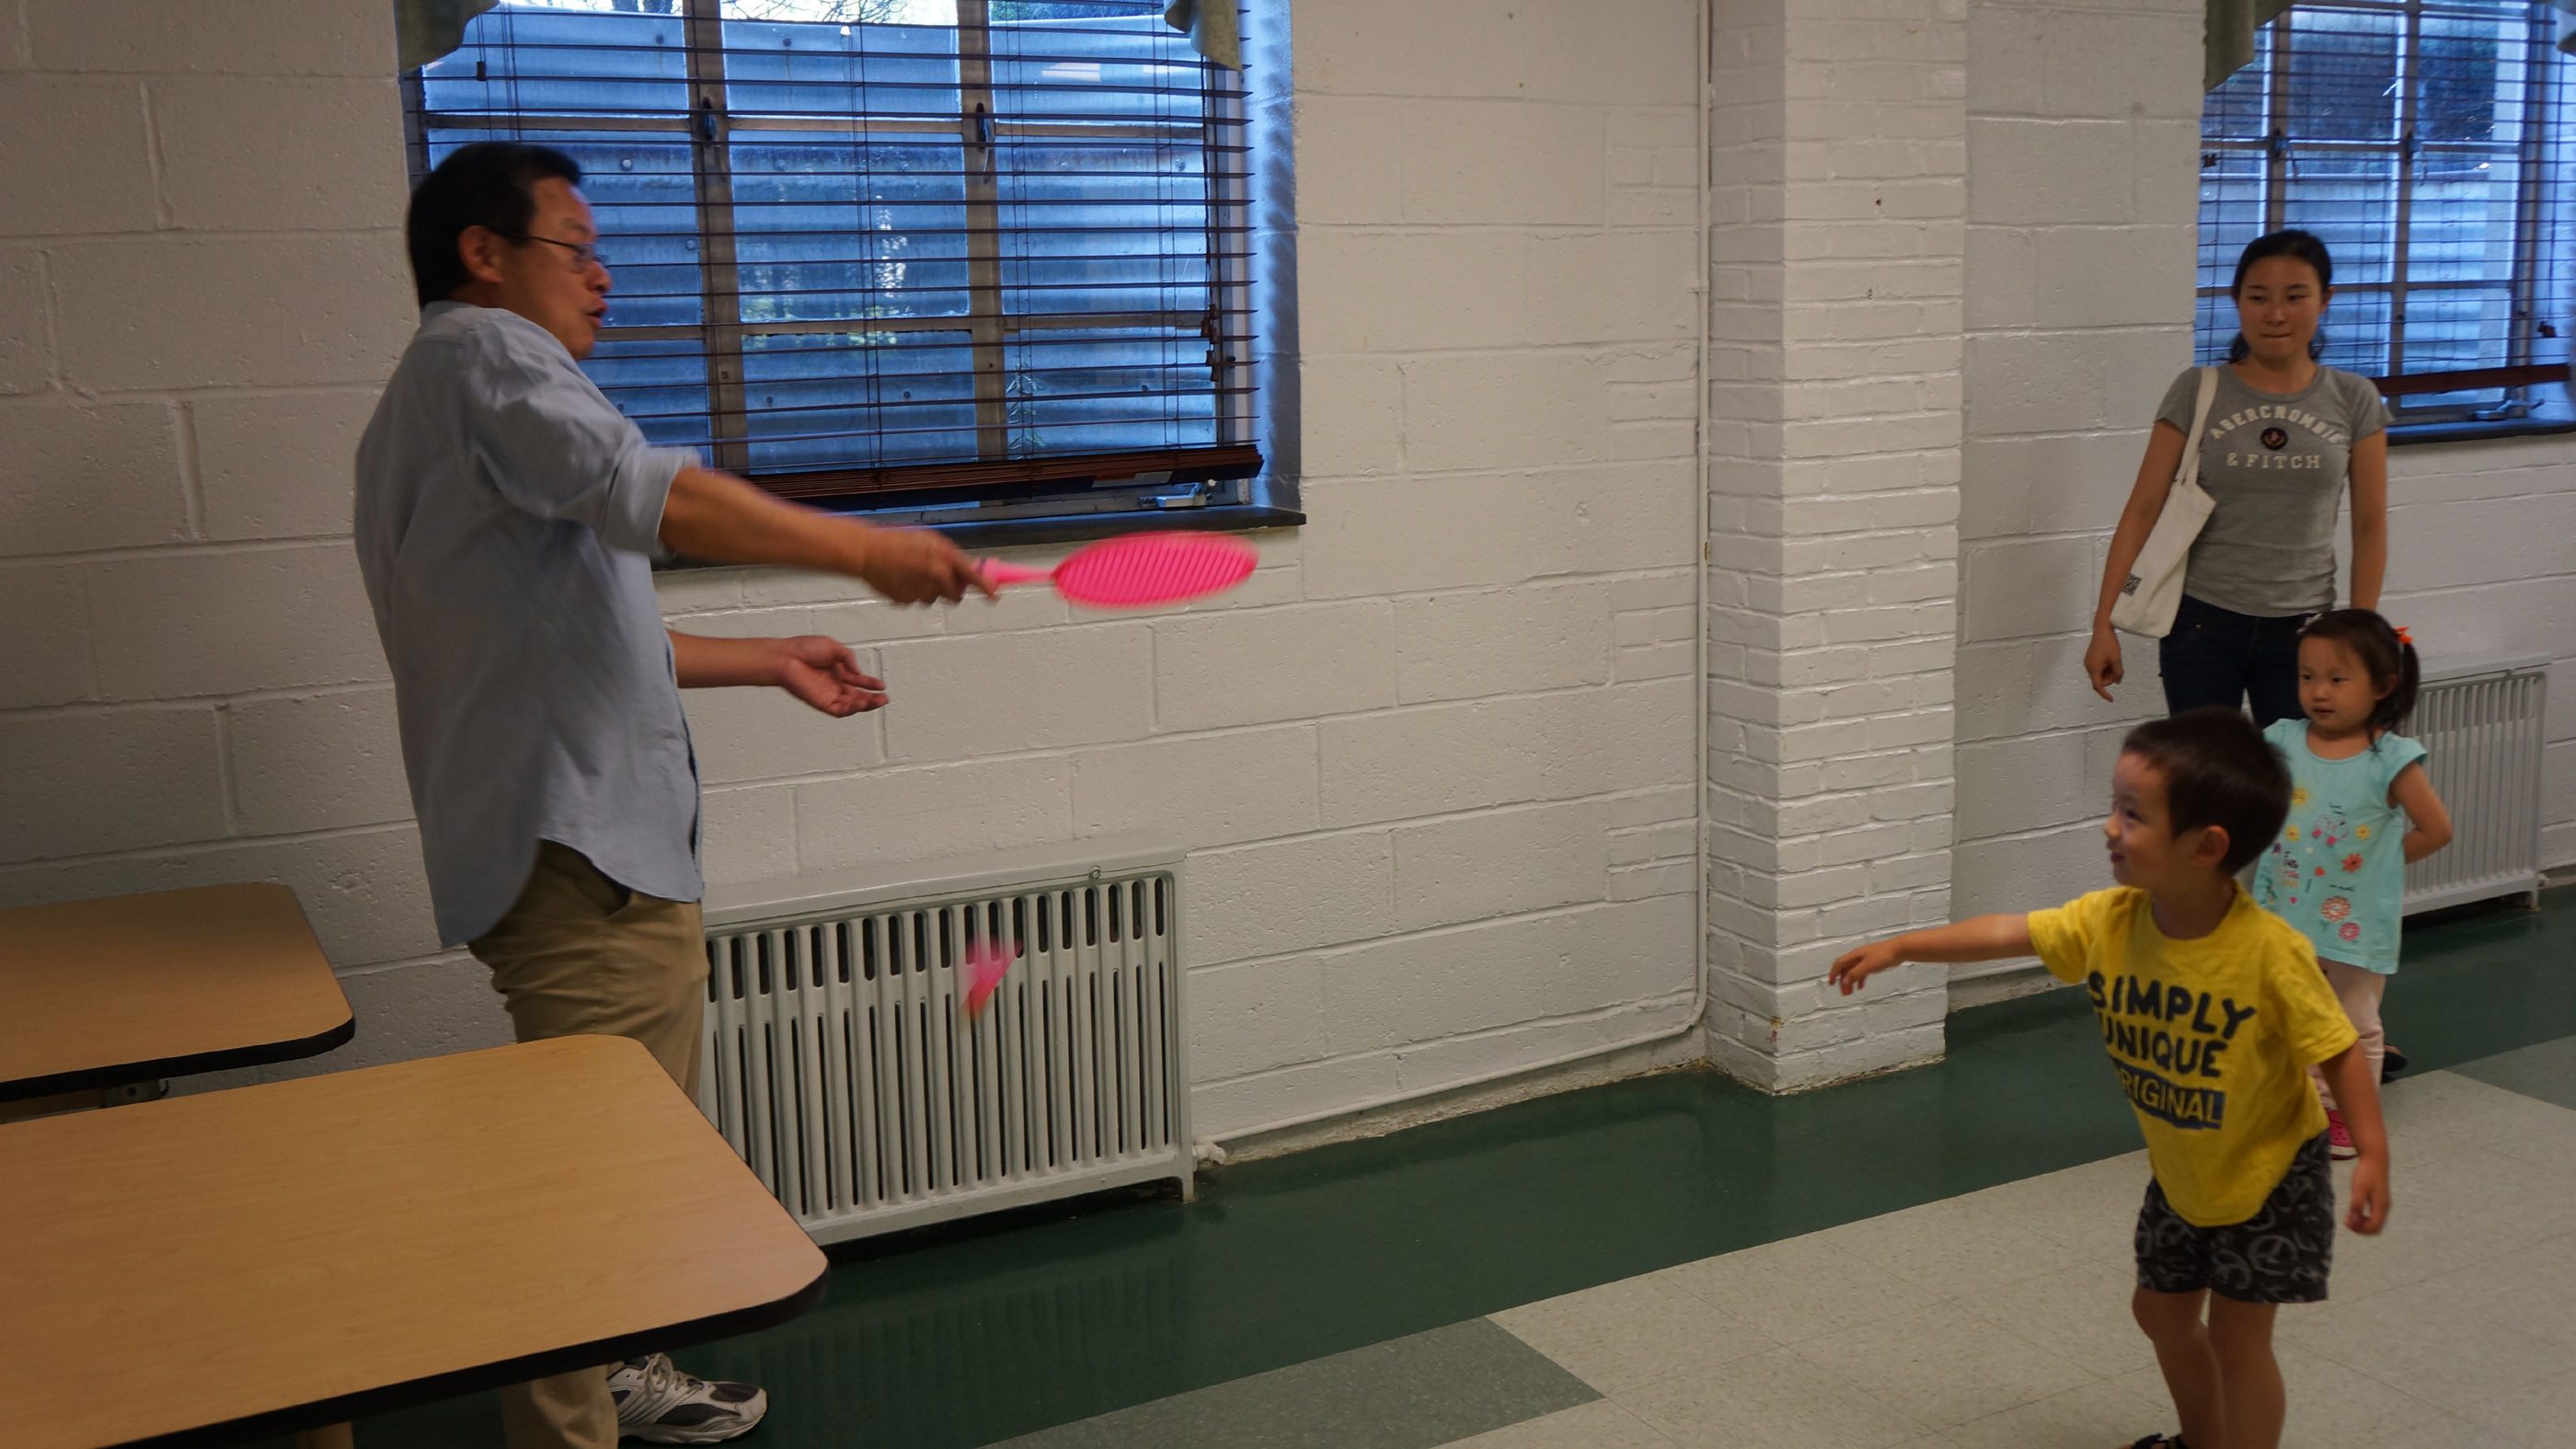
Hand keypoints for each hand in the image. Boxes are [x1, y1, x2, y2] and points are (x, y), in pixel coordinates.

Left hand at [770, 636, 886, 716]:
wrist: (786, 657)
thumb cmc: (802, 649)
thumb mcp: (833, 647)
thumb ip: (848, 658)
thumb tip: (857, 671)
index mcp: (836, 671)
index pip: (857, 681)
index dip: (869, 683)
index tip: (881, 685)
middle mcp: (833, 684)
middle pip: (856, 696)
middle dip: (872, 698)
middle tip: (884, 698)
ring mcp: (828, 694)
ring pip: (851, 705)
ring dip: (865, 705)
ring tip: (878, 701)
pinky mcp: (822, 702)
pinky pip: (840, 709)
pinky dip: (852, 708)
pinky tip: (861, 703)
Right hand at [856, 526, 993, 605]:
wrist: (867, 551)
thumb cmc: (897, 541)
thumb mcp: (929, 541)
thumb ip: (949, 557)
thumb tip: (967, 571)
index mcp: (944, 556)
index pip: (973, 577)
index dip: (986, 588)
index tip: (994, 596)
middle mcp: (936, 574)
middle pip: (955, 596)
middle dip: (951, 591)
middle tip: (939, 579)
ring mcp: (921, 589)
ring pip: (933, 599)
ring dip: (928, 590)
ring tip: (911, 572)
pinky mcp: (906, 600)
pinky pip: (915, 600)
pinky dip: (911, 592)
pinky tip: (900, 578)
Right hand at [1827, 940, 1903, 995]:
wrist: (1899, 949)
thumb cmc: (1883, 956)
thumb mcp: (1867, 966)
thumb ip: (1855, 974)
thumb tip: (1844, 982)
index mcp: (1854, 955)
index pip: (1839, 963)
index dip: (1833, 973)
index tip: (1831, 984)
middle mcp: (1858, 956)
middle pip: (1846, 969)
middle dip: (1843, 981)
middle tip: (1845, 993)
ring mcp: (1866, 959)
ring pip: (1853, 971)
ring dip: (1850, 981)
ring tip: (1851, 992)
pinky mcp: (1873, 962)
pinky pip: (1862, 972)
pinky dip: (1859, 979)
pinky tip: (1861, 986)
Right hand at [2084, 625, 2122, 701]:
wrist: (2102, 629)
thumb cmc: (2109, 644)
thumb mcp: (2116, 659)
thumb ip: (2118, 673)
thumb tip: (2117, 682)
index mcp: (2094, 669)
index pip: (2098, 686)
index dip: (2105, 694)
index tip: (2111, 700)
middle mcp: (2088, 667)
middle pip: (2099, 680)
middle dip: (2109, 679)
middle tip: (2118, 671)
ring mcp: (2088, 662)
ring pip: (2098, 674)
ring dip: (2107, 673)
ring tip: (2115, 663)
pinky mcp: (2090, 658)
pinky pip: (2097, 668)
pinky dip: (2104, 669)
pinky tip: (2110, 660)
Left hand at [2344, 1157, 2390, 1234]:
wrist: (2374, 1159)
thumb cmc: (2366, 1173)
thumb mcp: (2358, 1189)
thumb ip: (2356, 1205)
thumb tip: (2353, 1221)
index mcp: (2381, 1206)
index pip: (2374, 1226)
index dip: (2361, 1229)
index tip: (2347, 1223)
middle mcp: (2385, 1207)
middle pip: (2376, 1227)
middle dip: (2362, 1228)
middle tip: (2347, 1222)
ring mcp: (2383, 1204)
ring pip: (2375, 1222)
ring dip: (2362, 1224)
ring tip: (2349, 1218)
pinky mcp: (2379, 1199)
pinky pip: (2373, 1215)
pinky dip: (2364, 1218)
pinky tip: (2353, 1212)